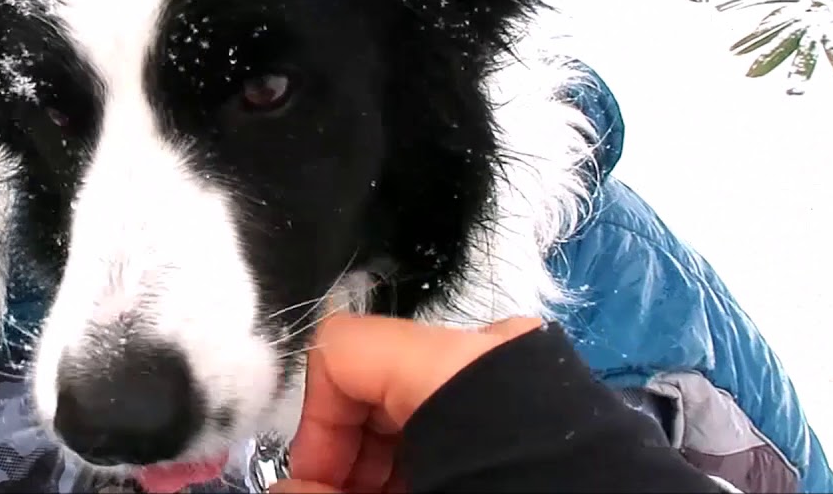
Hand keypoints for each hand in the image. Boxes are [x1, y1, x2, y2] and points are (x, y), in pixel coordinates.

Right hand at [269, 314, 541, 493]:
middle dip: (348, 454)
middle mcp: (492, 353)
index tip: (311, 484)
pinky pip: (465, 423)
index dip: (313, 422)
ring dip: (386, 465)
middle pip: (380, 380)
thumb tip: (285, 493)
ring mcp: (526, 382)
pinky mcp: (547, 412)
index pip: (344, 352)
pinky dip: (434, 462)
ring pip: (420, 407)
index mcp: (455, 362)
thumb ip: (327, 491)